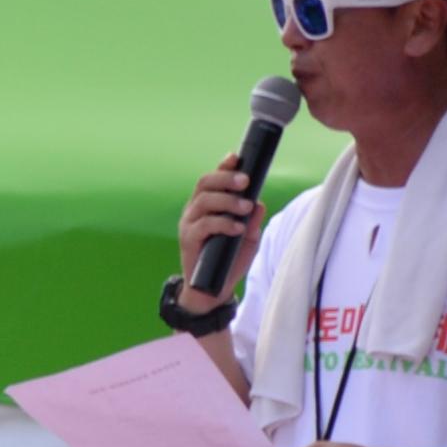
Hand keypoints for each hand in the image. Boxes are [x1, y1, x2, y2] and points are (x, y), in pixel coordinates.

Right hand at [178, 151, 266, 306]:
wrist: (212, 290)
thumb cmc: (229, 260)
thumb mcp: (248, 237)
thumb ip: (252, 219)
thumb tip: (258, 202)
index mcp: (207, 205)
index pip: (212, 179)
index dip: (223, 167)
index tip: (237, 157)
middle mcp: (195, 210)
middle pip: (205, 183)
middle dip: (226, 179)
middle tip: (246, 181)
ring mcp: (189, 224)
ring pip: (204, 201)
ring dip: (227, 201)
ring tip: (245, 207)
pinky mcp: (188, 240)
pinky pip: (204, 225)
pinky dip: (223, 223)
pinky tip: (238, 227)